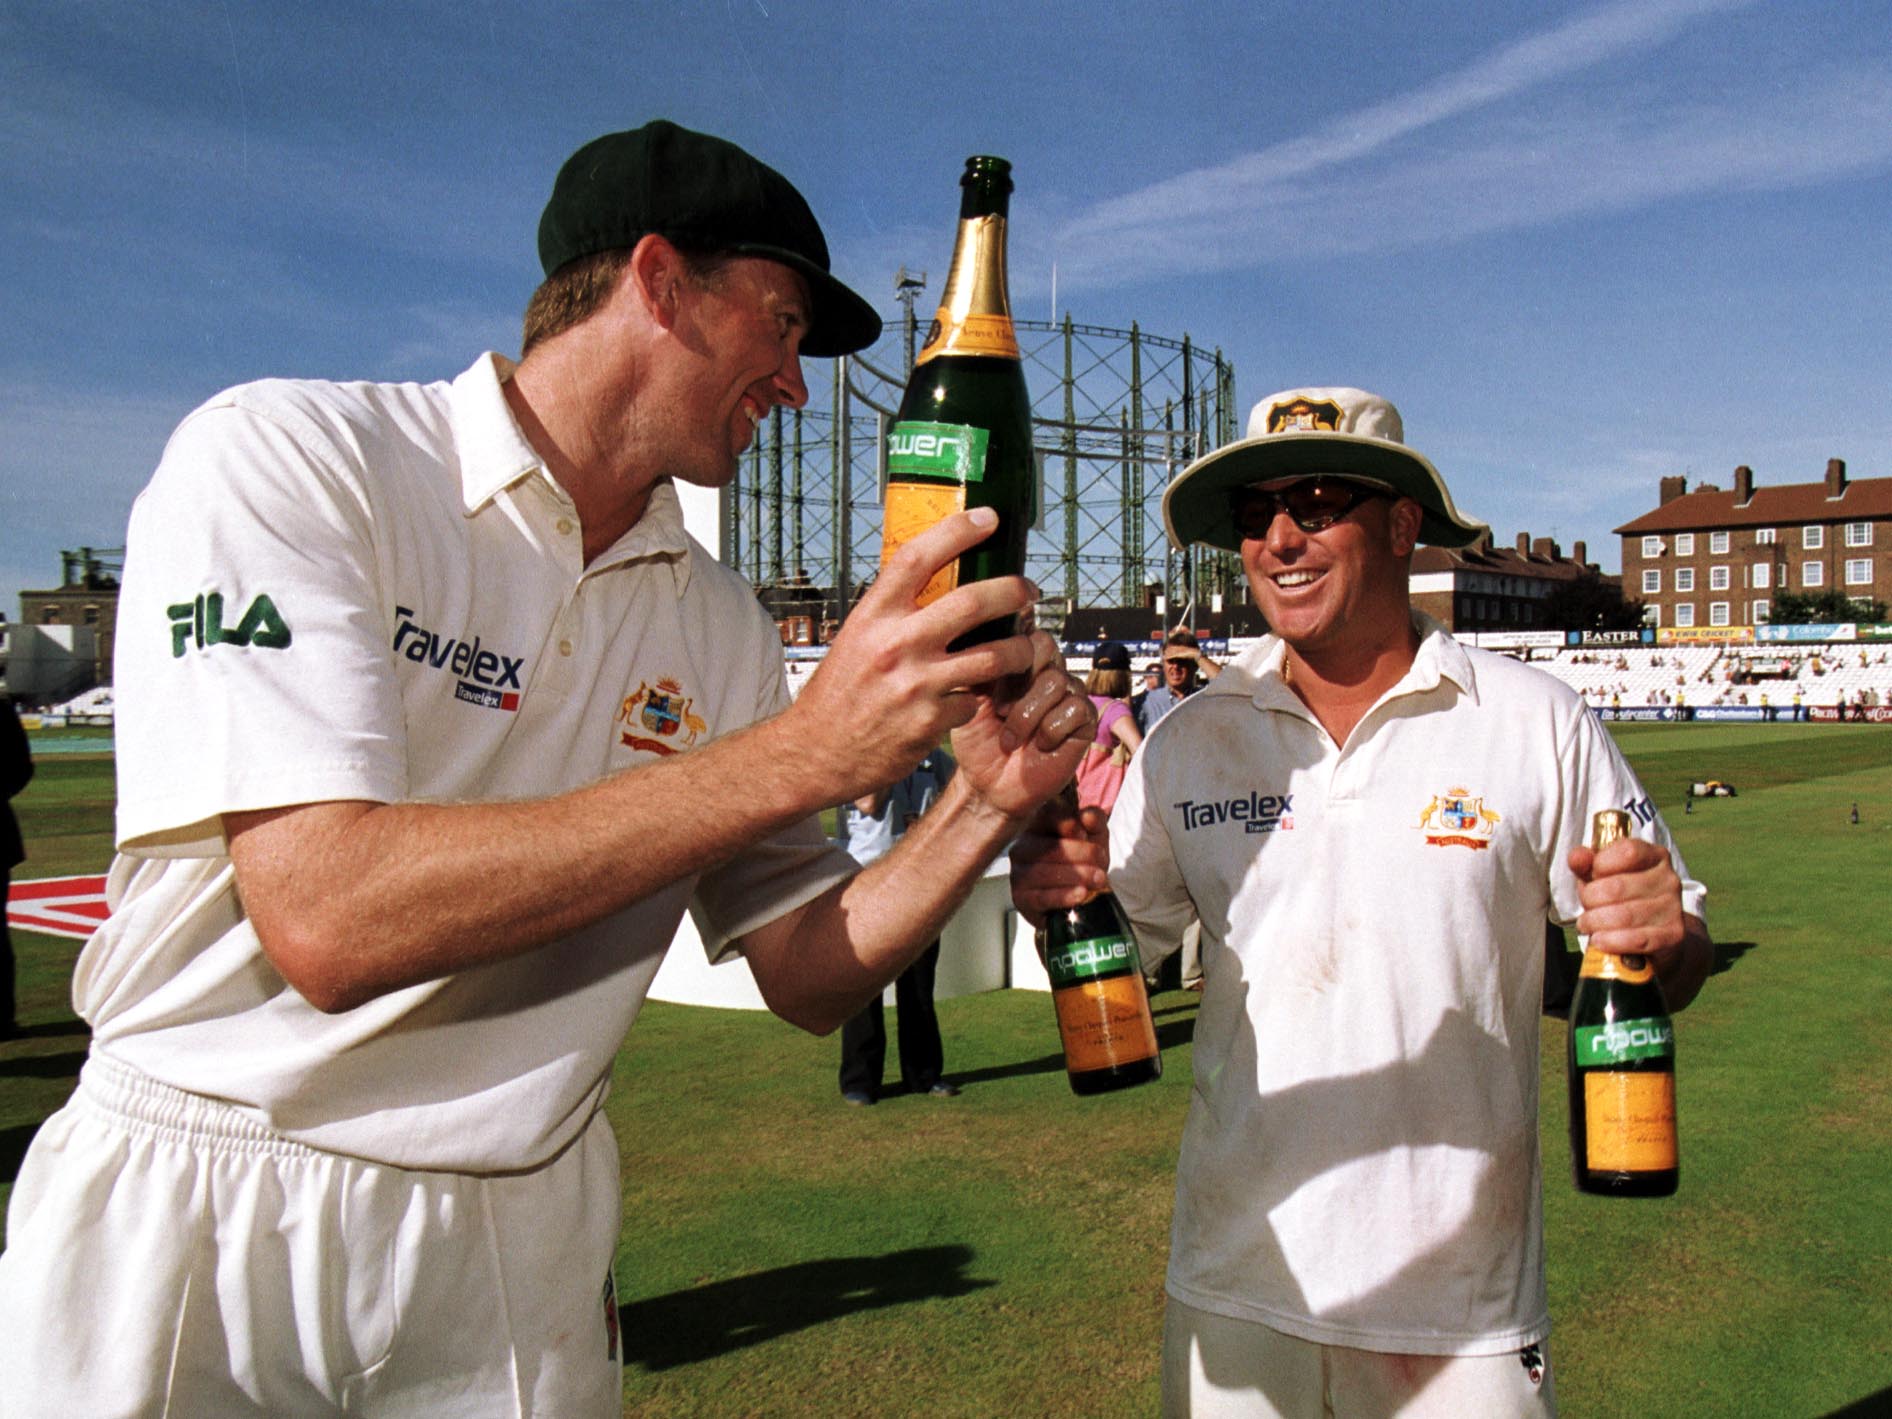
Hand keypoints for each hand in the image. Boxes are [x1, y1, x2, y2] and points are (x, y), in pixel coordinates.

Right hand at [789, 508, 1041, 802]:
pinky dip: (978, 700)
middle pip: (973, 602)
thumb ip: (893, 614)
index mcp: (873, 615)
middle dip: (1013, 591)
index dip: (958, 531)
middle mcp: (896, 643)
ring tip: (1026, 648)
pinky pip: (973, 701)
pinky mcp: (931, 721)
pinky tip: (976, 700)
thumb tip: (934, 585)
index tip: (988, 518)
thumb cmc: (838, 693)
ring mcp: (916, 683)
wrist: (815, 752)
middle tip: (1028, 591)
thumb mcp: (856, 638)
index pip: (919, 557)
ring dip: (1020, 651)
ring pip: (993, 656)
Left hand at [948, 632, 1095, 825]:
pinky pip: (1074, 708)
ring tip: (1011, 737)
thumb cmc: (978, 742)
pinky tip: (1039, 746)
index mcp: (1020, 661)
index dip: (1007, 654)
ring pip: (1055, 680)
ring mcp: (1069, 694)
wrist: (989, 785)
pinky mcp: (1084, 720)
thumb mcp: (968, 696)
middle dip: (1017, 682)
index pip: (1024, 631)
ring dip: (1026, 715)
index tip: (989, 689)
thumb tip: (980, 629)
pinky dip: (1050, 730)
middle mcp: (1047, 671)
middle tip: (1000, 710)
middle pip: (1044, 646)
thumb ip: (977, 661)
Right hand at [1009, 801, 1110, 926]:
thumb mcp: (1095, 837)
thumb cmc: (1084, 861)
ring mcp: (1018, 873)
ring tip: (1099, 879)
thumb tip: (1087, 816)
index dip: (1067, 824)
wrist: (1081, 898)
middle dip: (1080, 853)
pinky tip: (1081, 894)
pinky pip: (1040, 897)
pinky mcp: (1021, 898)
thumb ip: (1095, 821)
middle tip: (1102, 861)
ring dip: (1076, 875)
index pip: (1046, 816)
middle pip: (1047, 847)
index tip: (1085, 835)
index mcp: (1037, 825)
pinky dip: (1063, 896)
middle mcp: (1022, 847)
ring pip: (1043, 872)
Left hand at [1568, 836, 1684, 963]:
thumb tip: (1577, 857)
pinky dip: (1609, 941)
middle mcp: (1669, 879)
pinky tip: (1600, 939)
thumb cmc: (1622, 897)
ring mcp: (1673, 907)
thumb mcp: (1601, 875)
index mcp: (1654, 856)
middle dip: (1590, 899)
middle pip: (1617, 888)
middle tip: (1586, 907)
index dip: (1600, 865)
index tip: (1593, 876)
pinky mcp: (1673, 935)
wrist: (1655, 932)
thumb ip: (1585, 863)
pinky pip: (1634, 939)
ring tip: (1588, 924)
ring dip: (1595, 922)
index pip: (1628, 852)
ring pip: (1623, 916)